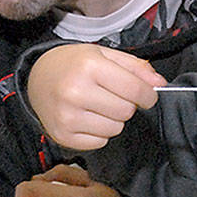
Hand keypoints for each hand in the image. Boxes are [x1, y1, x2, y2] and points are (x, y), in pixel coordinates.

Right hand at [27, 45, 163, 149]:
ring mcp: (67, 116)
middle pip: (126, 111)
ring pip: (115, 129)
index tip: (147, 95)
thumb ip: (135, 67)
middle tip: (112, 96)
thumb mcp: (104, 54)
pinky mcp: (63, 135)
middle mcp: (76, 92)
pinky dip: (99, 132)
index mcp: (89, 66)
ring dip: (113, 119)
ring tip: (97, 106)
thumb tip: (159, 83)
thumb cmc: (73, 64)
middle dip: (126, 105)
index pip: (135, 89)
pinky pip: (100, 142)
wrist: (36, 77)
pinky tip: (87, 117)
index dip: (148, 95)